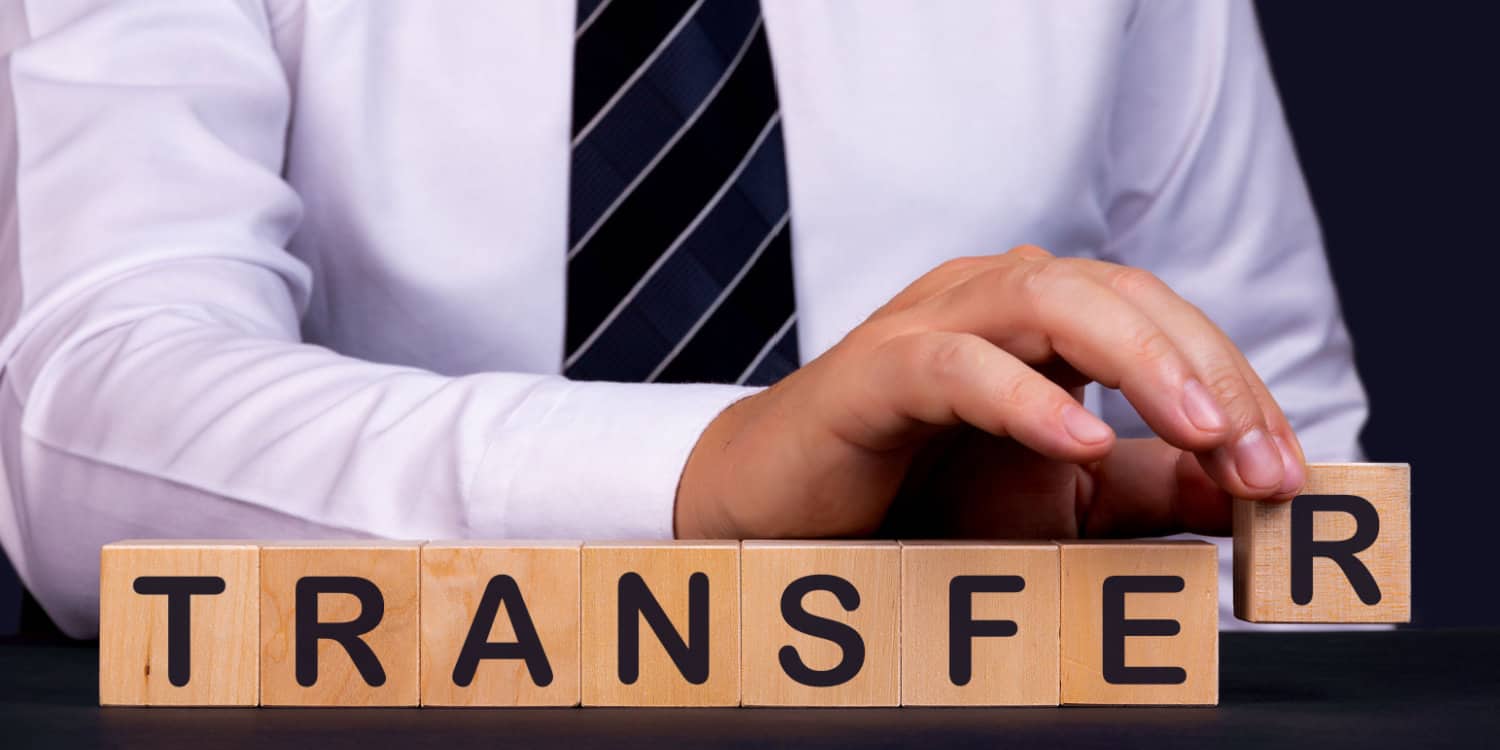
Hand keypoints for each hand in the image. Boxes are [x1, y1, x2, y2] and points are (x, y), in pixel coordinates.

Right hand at [674, 246, 1305, 539]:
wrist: (777, 507)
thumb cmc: (910, 491)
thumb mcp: (1049, 498)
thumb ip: (1137, 486)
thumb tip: (1233, 487)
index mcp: (1038, 317)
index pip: (1162, 318)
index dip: (1238, 385)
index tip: (1286, 472)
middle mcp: (988, 298)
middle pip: (1123, 292)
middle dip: (1210, 372)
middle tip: (1263, 462)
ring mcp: (928, 325)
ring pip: (1048, 298)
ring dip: (1142, 360)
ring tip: (1203, 429)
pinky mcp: (873, 373)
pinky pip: (956, 366)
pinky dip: (1025, 398)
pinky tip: (1082, 439)